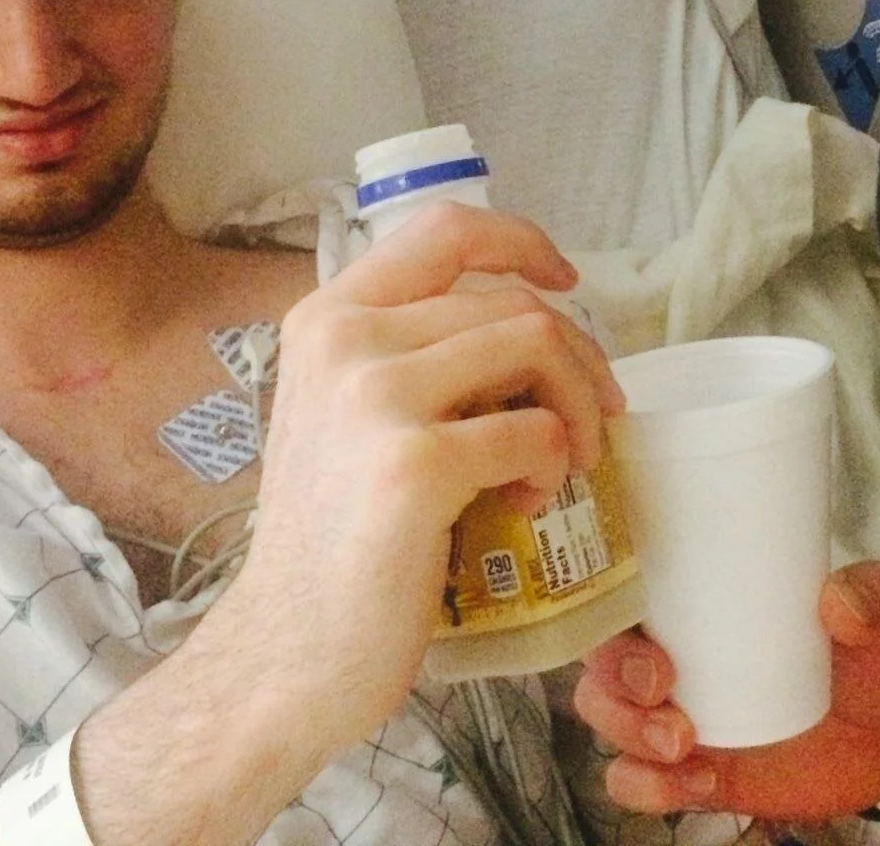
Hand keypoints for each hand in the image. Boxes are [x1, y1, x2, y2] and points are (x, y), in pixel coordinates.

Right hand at [210, 201, 623, 754]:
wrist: (287, 652)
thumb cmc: (333, 541)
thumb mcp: (344, 414)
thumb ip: (408, 354)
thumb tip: (524, 328)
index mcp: (326, 317)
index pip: (445, 228)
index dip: (522, 243)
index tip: (565, 284)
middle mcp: (344, 340)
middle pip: (511, 301)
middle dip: (578, 356)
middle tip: (592, 417)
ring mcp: (375, 398)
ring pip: (535, 345)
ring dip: (575, 406)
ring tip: (561, 463)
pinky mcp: (414, 465)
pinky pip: (533, 431)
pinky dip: (552, 465)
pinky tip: (524, 505)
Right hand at [574, 561, 879, 820]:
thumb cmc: (873, 660)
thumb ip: (872, 599)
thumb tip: (838, 598)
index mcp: (703, 603)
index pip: (625, 586)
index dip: (608, 600)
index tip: (643, 623)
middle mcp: (674, 654)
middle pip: (600, 658)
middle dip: (615, 676)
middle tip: (665, 692)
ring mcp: (675, 716)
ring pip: (604, 717)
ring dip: (626, 733)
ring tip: (685, 747)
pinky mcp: (689, 773)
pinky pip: (636, 782)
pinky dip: (649, 787)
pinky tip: (702, 782)